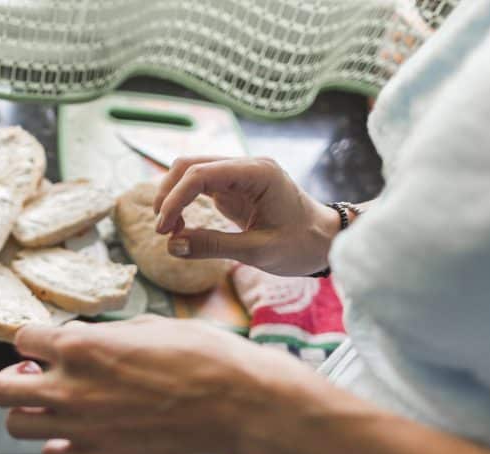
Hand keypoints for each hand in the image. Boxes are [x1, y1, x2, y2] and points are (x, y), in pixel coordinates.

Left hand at [0, 317, 314, 453]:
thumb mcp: (147, 325)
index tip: (47, 347)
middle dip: (14, 380)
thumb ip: (102, 336)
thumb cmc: (203, 358)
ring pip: (16, 425)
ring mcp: (80, 428)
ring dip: (31, 413)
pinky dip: (59, 445)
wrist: (236, 404)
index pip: (21, 339)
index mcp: (81, 346)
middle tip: (37, 377)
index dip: (35, 341)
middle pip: (0, 389)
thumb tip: (83, 341)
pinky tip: (81, 433)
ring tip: (57, 407)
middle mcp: (70, 387)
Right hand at [152, 156, 341, 276]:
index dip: (175, 199)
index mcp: (257, 174)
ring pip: (191, 172)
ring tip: (170, 230)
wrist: (326, 241)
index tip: (164, 230)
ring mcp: (239, 175)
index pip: (201, 174)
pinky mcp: (234, 188)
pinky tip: (180, 225)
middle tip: (163, 231)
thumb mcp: (257, 251)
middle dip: (168, 195)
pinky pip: (199, 186)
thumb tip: (172, 245)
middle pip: (190, 165)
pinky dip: (184, 202)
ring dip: (173, 197)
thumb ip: (213, 246)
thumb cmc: (301, 245)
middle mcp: (246, 167)